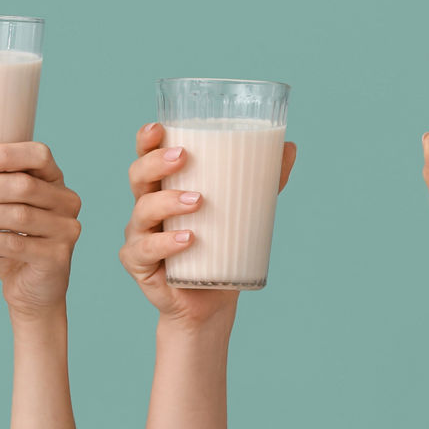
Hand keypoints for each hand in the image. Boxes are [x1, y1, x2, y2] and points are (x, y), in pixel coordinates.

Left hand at [0, 143, 82, 322]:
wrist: (31, 290)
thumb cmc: (10, 241)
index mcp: (54, 180)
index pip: (38, 155)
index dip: (6, 154)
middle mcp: (66, 201)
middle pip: (23, 186)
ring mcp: (66, 229)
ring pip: (18, 215)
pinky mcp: (57, 257)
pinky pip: (17, 245)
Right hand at [121, 123, 296, 331]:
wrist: (210, 301)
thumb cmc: (220, 247)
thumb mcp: (244, 210)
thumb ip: (264, 180)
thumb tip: (290, 147)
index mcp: (164, 187)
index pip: (147, 156)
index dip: (146, 140)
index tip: (159, 127)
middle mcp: (146, 207)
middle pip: (138, 176)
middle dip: (156, 162)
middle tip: (183, 157)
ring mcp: (140, 235)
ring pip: (143, 211)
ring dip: (167, 201)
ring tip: (198, 201)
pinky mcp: (140, 265)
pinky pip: (146, 250)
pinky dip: (165, 243)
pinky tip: (187, 239)